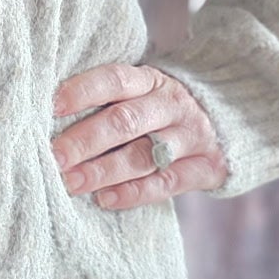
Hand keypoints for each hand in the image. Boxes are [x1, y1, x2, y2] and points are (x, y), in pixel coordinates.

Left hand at [50, 60, 228, 206]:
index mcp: (151, 80)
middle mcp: (172, 104)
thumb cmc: (160, 110)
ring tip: (70, 183)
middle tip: (53, 157)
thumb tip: (48, 119)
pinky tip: (105, 199)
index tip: (51, 107)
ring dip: (103, 171)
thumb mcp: (141, 93)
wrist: (230, 121)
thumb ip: (107, 102)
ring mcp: (191, 136)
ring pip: (144, 154)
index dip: (83, 91)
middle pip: (125, 121)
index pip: (115, 80)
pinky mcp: (207, 167)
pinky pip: (167, 182)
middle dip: (84, 140)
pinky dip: (134, 192)